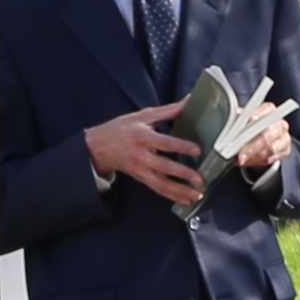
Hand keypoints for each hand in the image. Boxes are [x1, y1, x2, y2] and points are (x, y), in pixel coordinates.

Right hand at [86, 107, 208, 204]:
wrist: (99, 147)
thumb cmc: (122, 128)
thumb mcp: (143, 116)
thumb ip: (168, 110)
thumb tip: (190, 99)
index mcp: (143, 137)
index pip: (165, 143)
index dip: (181, 146)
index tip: (197, 150)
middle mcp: (141, 156)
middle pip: (164, 167)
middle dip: (183, 174)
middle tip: (200, 179)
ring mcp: (140, 170)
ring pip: (161, 184)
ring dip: (180, 191)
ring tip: (197, 194)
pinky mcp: (140, 178)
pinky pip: (158, 189)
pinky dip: (173, 196)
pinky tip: (186, 200)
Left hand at [216, 94, 294, 176]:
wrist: (261, 139)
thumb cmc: (249, 127)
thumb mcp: (241, 120)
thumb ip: (236, 120)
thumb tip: (225, 123)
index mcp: (269, 110)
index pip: (266, 110)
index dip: (258, 114)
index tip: (250, 121)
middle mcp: (279, 123)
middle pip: (267, 134)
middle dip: (251, 146)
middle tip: (239, 156)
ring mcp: (284, 137)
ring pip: (270, 149)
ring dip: (253, 157)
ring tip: (240, 160)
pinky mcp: (285, 150)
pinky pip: (271, 158)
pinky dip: (258, 162)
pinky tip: (248, 162)